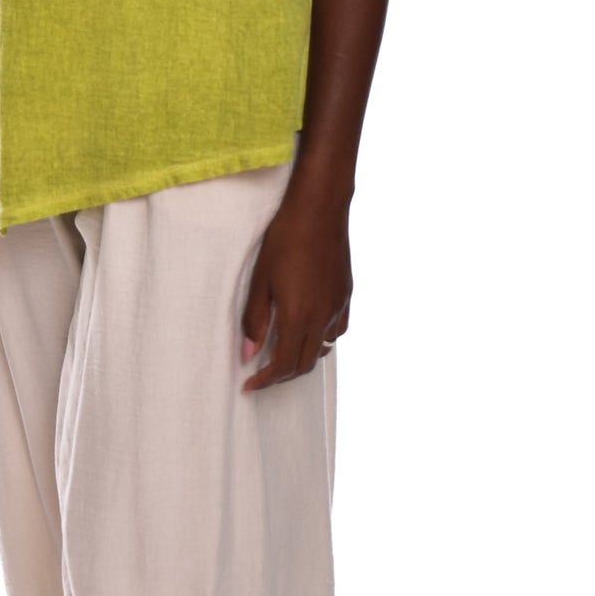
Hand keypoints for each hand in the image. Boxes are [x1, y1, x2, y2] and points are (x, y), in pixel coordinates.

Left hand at [240, 186, 350, 390]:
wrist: (319, 210)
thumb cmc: (283, 240)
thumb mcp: (260, 281)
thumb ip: (254, 321)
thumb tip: (247, 354)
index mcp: (298, 317)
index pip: (282, 365)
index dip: (264, 380)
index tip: (249, 385)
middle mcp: (322, 318)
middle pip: (304, 364)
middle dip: (282, 375)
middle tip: (262, 373)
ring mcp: (338, 307)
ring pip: (323, 349)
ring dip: (303, 358)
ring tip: (283, 352)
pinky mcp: (346, 295)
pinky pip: (337, 330)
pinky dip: (322, 339)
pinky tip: (310, 329)